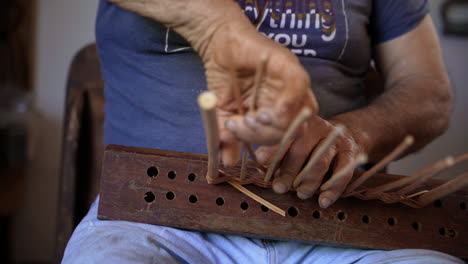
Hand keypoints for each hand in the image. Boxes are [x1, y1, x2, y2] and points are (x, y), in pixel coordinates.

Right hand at [106, 0, 317, 165]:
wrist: (217, 45)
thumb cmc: (224, 79)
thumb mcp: (226, 114)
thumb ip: (230, 136)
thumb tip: (228, 162)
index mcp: (279, 115)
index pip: (287, 139)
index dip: (272, 149)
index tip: (253, 152)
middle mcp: (292, 101)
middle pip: (294, 132)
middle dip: (266, 138)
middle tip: (242, 129)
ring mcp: (294, 85)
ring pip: (298, 117)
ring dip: (272, 126)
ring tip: (247, 119)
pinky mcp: (291, 67)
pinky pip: (298, 91)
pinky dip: (283, 107)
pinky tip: (261, 111)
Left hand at [234, 115, 362, 207]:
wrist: (350, 134)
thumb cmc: (312, 143)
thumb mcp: (296, 141)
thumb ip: (280, 151)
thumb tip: (261, 162)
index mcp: (300, 124)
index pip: (284, 136)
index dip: (273, 148)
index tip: (261, 160)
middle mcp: (318, 128)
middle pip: (301, 150)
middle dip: (288, 171)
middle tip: (279, 187)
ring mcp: (336, 141)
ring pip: (321, 162)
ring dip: (309, 181)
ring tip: (301, 194)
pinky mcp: (351, 153)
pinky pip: (343, 173)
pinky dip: (333, 189)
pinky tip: (324, 201)